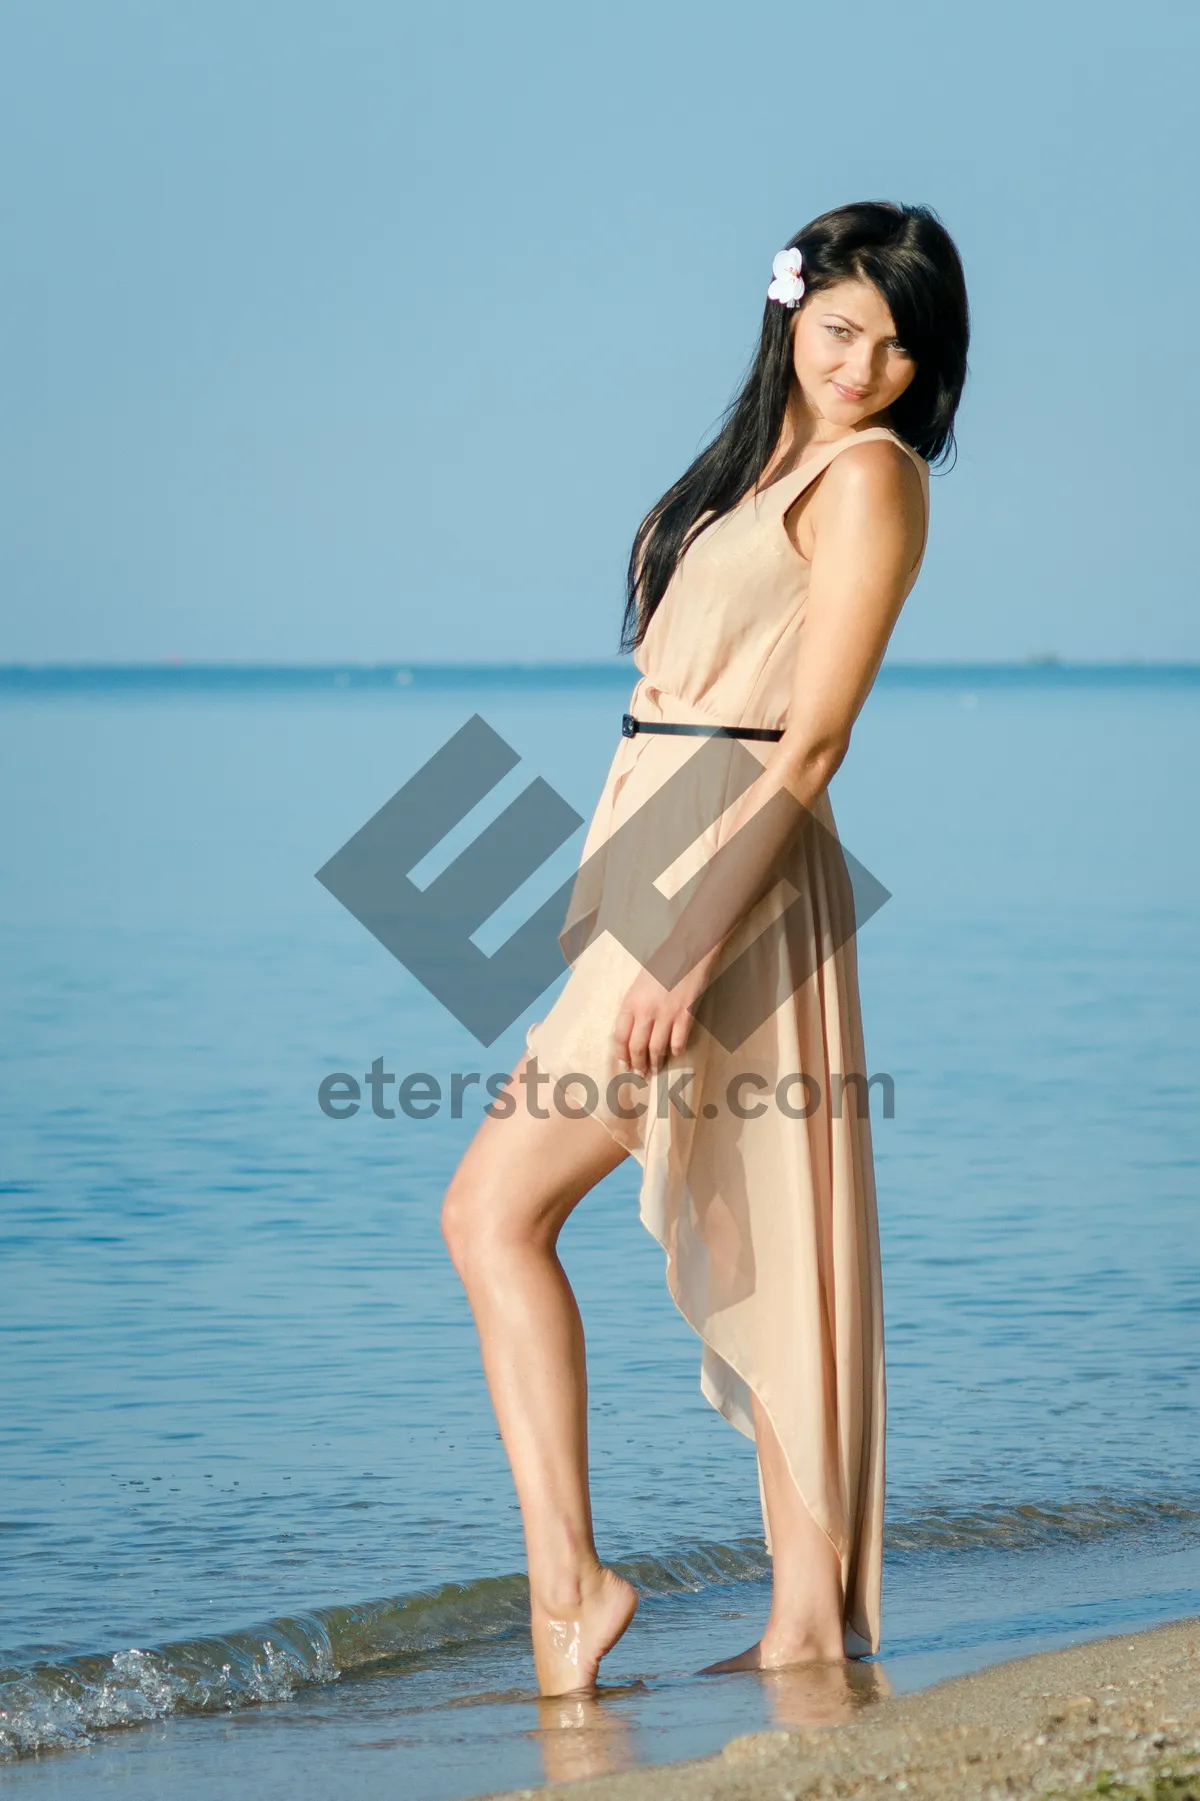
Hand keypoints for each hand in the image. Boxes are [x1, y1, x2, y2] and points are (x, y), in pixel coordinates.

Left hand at [612, 954, 715, 1076]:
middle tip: (640, 1074)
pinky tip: (675, 1054)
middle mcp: (645, 1010)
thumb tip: (631, 1031)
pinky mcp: (685, 1013)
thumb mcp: (638, 984)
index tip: (624, 1063)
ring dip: (656, 1063)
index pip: (619, 1036)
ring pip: (657, 1048)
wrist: (686, 951)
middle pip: (637, 1047)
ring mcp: (666, 1013)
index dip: (621, 1054)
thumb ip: (634, 1007)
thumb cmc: (661, 965)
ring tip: (656, 1071)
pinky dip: (676, 1050)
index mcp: (630, 1002)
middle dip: (638, 1064)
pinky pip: (679, 1040)